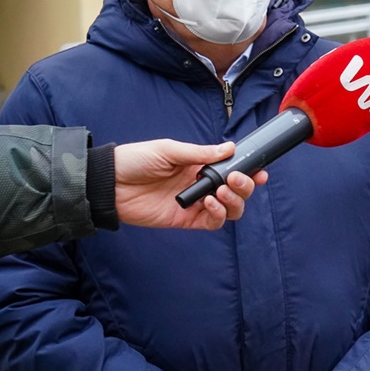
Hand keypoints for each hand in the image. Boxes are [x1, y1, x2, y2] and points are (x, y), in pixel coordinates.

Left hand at [114, 139, 267, 230]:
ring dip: (233, 201)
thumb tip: (229, 148)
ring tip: (221, 192)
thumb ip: (200, 152)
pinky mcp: (185, 219)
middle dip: (244, 186)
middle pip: (236, 191)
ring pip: (229, 209)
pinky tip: (210, 203)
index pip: (231, 170)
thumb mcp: (169, 150)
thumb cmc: (135, 161)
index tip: (260, 170)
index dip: (249, 172)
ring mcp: (194, 204)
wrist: (109, 183)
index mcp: (198, 165)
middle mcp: (200, 185)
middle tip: (235, 179)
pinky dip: (217, 214)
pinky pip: (212, 222)